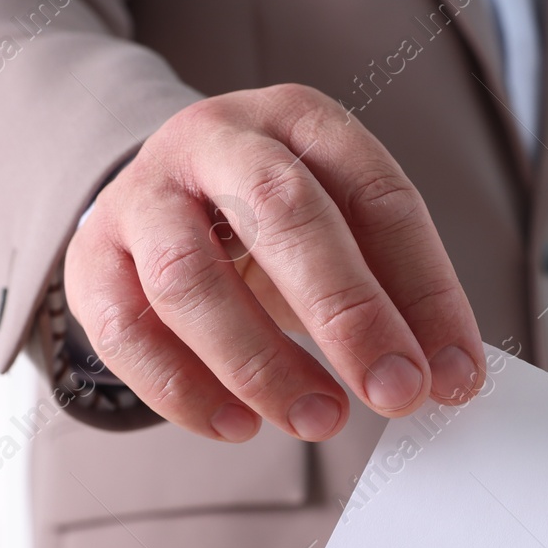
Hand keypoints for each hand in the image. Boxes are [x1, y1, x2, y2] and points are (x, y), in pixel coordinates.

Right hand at [65, 84, 485, 442]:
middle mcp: (216, 140)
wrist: (162, 199)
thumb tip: (450, 377)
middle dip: (347, 312)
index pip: (377, 195)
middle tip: (395, 392)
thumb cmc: (272, 227)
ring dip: (260, 364)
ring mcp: (143, 194)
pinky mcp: (93, 256)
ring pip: (188, 276)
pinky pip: (126, 330)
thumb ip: (396, 294)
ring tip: (319, 419)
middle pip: (280, 212)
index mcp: (300, 120)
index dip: (424, 289)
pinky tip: (238, 427)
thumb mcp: (343, 233)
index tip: (454, 374)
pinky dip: (183, 390)